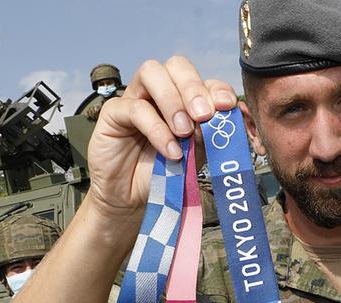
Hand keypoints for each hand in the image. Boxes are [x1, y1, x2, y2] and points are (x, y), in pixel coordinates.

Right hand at [86, 57, 236, 224]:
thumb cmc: (165, 174)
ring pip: (152, 72)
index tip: (227, 106)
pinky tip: (169, 150)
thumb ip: (208, 134)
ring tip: (184, 131)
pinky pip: (135, 108)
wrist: (133, 199)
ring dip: (172, 100)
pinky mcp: (113, 112)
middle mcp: (158, 91)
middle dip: (194, 88)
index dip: (217, 89)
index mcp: (183, 98)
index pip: (202, 80)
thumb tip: (219, 117)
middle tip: (204, 116)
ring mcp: (134, 97)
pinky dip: (157, 128)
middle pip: (176, 65)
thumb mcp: (195, 154)